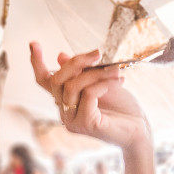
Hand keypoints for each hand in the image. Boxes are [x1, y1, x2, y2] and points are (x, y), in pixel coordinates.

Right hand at [29, 42, 149, 149]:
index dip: (37, 62)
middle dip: (77, 62)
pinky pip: (88, 95)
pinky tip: (118, 82)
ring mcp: (73, 120)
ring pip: (72, 86)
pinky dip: (102, 84)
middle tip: (98, 54)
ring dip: (96, 73)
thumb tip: (60, 56)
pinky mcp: (85, 124)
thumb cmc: (122, 108)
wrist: (139, 129)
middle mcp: (64, 112)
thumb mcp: (101, 83)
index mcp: (65, 101)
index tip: (34, 43)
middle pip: (57, 80)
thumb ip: (82, 72)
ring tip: (116, 72)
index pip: (44, 82)